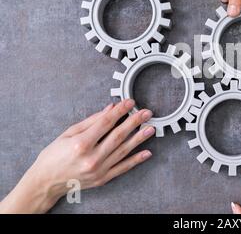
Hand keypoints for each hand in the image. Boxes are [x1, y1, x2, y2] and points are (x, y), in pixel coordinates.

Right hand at [0, 99, 153, 213]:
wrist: (46, 182)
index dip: (120, 111)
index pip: (105, 123)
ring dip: (139, 138)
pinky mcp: (102, 179)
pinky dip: (136, 160)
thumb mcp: (68, 133)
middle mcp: (91, 158)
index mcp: (81, 144)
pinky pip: (123, 168)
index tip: (129, 103)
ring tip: (151, 128)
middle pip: (118, 136)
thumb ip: (91, 121)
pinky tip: (147, 152)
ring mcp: (98, 170)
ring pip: (123, 151)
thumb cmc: (54, 156)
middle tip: (146, 113)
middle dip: (134, 122)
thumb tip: (110, 109)